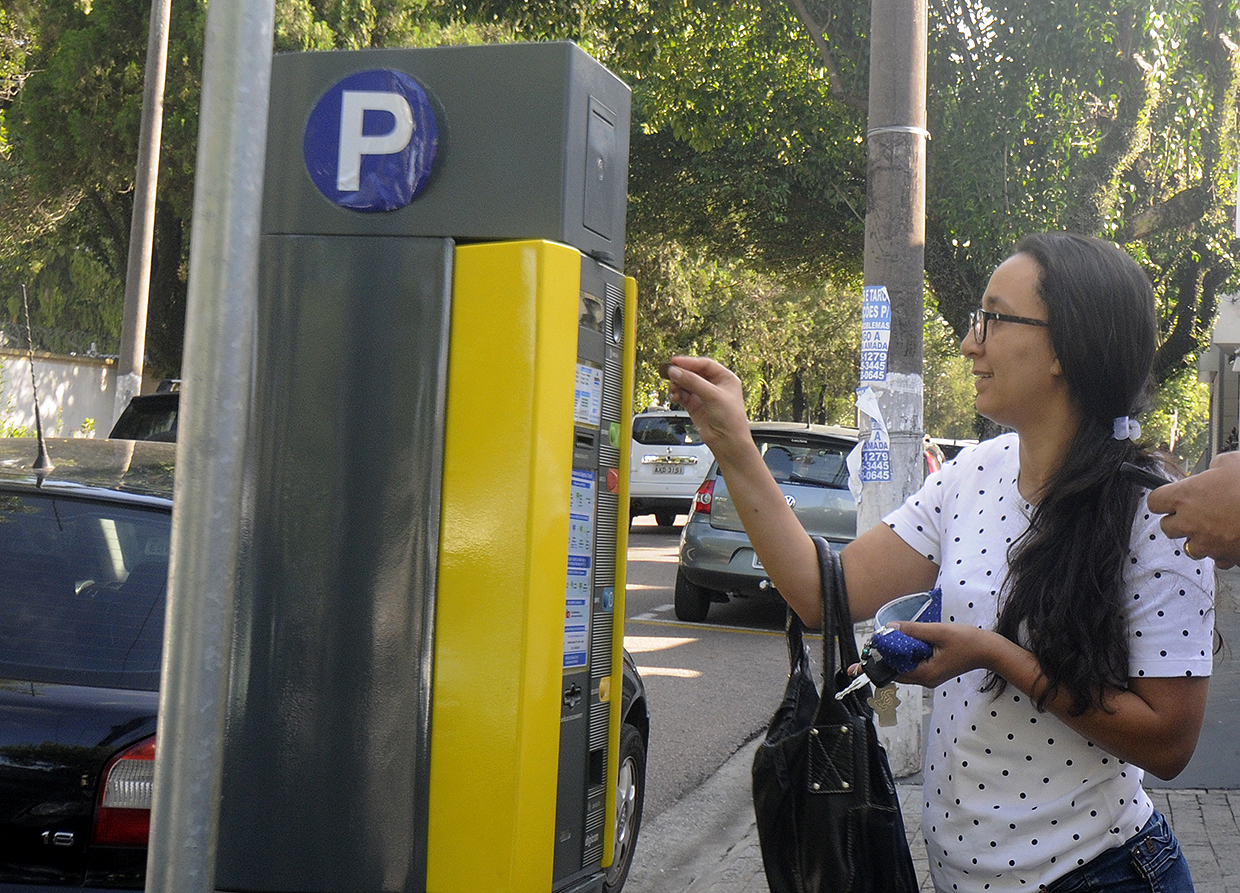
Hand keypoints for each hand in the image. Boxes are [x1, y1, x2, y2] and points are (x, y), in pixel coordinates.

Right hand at [661, 357, 754, 464]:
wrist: (727, 442)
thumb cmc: (731, 419)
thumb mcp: (713, 395)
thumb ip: (693, 382)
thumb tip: (676, 371)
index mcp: (725, 378)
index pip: (705, 365)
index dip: (690, 362)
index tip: (675, 362)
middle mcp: (714, 386)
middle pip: (693, 373)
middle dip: (682, 374)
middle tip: (669, 373)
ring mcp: (704, 396)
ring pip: (686, 384)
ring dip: (677, 385)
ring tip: (673, 389)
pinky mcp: (695, 406)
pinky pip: (682, 395)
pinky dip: (677, 395)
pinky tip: (674, 397)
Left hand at [885, 620, 1000, 687]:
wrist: (989, 650)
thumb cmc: (968, 643)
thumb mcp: (938, 632)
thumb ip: (913, 630)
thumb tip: (891, 628)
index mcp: (926, 674)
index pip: (893, 671)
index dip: (883, 658)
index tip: (877, 646)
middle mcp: (926, 680)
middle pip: (898, 670)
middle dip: (891, 654)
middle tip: (891, 635)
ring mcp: (930, 677)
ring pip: (906, 666)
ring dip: (902, 652)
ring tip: (905, 635)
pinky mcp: (934, 671)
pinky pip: (915, 663)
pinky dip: (912, 652)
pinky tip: (917, 640)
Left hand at [1147, 451, 1239, 567]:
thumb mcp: (1232, 462)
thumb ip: (1216, 466)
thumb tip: (1215, 469)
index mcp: (1184, 497)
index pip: (1155, 501)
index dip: (1162, 499)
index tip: (1168, 499)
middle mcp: (1189, 522)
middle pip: (1167, 527)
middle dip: (1178, 520)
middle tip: (1193, 513)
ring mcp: (1205, 542)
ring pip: (1189, 546)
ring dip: (1198, 538)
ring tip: (1215, 527)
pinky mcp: (1223, 556)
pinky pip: (1215, 557)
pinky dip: (1221, 551)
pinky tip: (1231, 539)